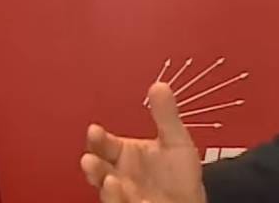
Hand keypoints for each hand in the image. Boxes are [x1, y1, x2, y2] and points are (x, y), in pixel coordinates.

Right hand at [79, 82, 206, 202]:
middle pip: (99, 171)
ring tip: (110, 181)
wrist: (189, 202)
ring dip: (106, 188)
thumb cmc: (178, 176)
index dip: (98, 138)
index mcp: (125, 155)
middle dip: (93, 166)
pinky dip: (122, 201)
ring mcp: (124, 195)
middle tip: (89, 159)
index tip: (94, 130)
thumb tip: (159, 86)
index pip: (104, 145)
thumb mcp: (175, 140)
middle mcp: (120, 176)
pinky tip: (128, 195)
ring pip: (109, 193)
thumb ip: (166, 115)